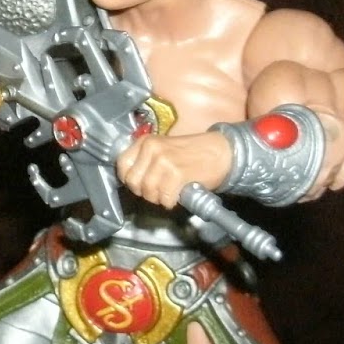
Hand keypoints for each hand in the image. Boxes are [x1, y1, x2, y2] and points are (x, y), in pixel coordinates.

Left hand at [114, 131, 232, 208]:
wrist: (222, 152)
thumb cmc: (194, 153)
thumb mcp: (163, 149)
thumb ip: (145, 160)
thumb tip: (131, 180)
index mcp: (146, 141)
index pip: (122, 165)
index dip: (129, 179)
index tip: (140, 185)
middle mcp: (152, 148)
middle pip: (133, 181)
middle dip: (144, 192)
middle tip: (158, 191)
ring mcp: (163, 160)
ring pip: (148, 192)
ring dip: (159, 198)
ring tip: (169, 192)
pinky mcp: (176, 174)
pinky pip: (164, 198)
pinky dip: (171, 202)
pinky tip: (178, 195)